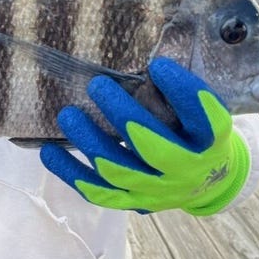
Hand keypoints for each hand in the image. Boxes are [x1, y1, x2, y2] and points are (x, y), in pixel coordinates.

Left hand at [40, 57, 249, 215]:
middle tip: (97, 85)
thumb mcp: (200, 109)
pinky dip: (71, 172)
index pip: (205, 118)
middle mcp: (187, 169)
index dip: (182, 91)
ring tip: (68, 115)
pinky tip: (48, 151)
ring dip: (90, 142)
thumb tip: (148, 55)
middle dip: (123, 115)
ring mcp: (157, 190)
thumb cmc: (195, 130)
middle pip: (153, 148)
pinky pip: (98, 192)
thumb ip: (178, 88)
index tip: (157, 65)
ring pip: (119, 172)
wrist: (207, 180)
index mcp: (210, 140)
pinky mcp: (132, 202)